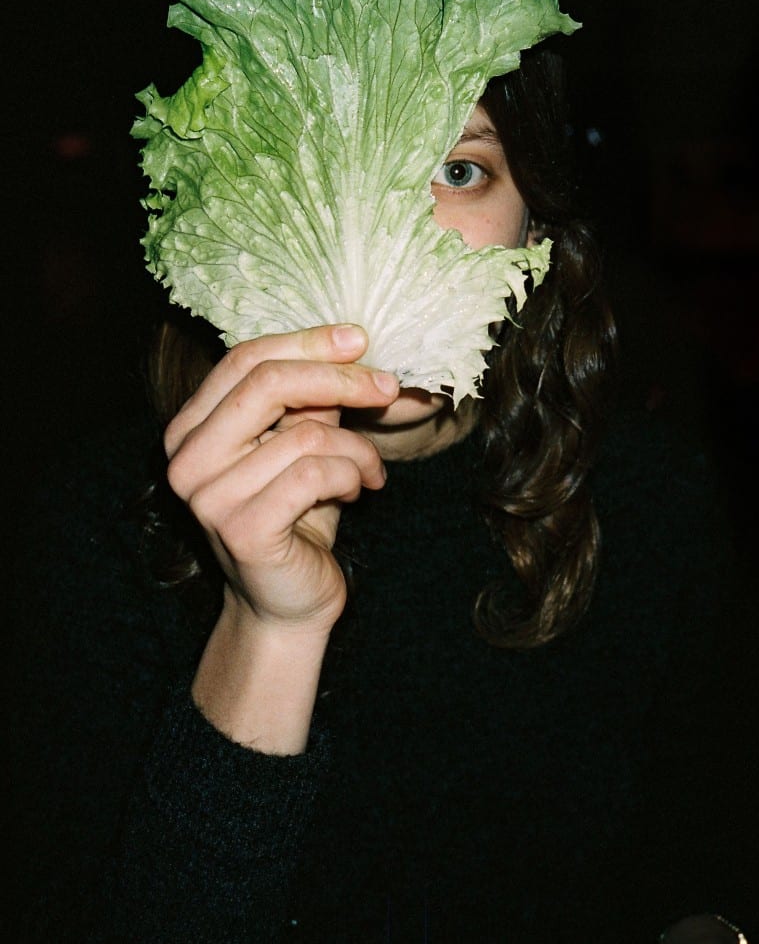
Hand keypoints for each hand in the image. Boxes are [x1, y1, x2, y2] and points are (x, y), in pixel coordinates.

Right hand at [164, 323, 397, 636]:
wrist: (290, 603)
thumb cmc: (298, 518)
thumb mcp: (301, 446)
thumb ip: (311, 402)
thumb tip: (352, 349)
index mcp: (190, 428)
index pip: (244, 360)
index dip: (305, 343)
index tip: (359, 340)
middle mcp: (186, 458)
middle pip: (267, 383)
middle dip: (339, 379)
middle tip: (387, 388)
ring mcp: (208, 496)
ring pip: (304, 434)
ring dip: (357, 449)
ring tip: (369, 471)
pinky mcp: (241, 529)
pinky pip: (314, 476)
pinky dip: (350, 477)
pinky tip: (359, 492)